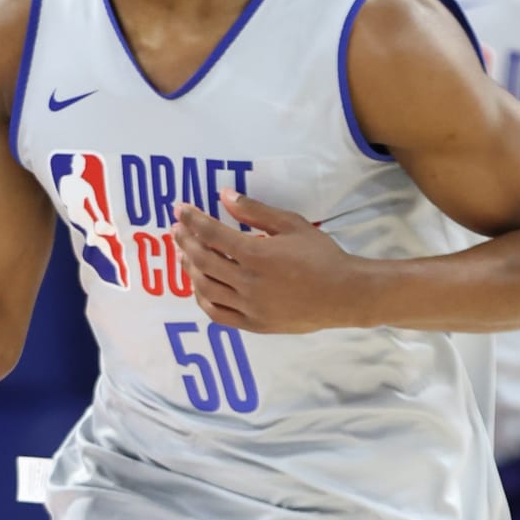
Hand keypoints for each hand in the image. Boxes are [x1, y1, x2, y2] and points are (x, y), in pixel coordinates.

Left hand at [172, 192, 360, 334]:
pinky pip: (217, 314)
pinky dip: (203, 298)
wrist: (343, 294)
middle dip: (185, 242)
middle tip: (176, 229)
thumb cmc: (320, 255)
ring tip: (185, 254)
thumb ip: (255, 211)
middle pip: (202, 261)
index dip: (192, 220)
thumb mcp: (291, 224)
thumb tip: (224, 196)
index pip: (212, 234)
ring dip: (190, 269)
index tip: (179, 209)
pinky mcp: (253, 324)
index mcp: (256, 255)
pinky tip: (199, 286)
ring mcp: (249, 307)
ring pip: (205, 288)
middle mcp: (248, 283)